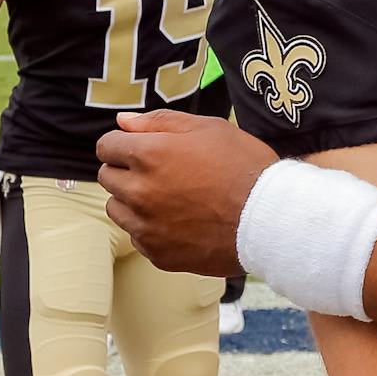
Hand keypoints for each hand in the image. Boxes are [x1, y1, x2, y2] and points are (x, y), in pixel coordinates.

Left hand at [96, 110, 277, 276]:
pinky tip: (180, 221)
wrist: (270, 219)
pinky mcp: (157, 253)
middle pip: (108, 177)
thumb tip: (123, 122)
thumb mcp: (207, 128)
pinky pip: (138, 237)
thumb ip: (160, 121)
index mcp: (148, 154)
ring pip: (117, 209)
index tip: (140, 148)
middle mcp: (139, 191)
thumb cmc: (243, 166)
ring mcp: (146, 226)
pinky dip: (151, 228)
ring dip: (132, 201)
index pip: (106, 146)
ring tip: (169, 198)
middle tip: (161, 172)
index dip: (123, 144)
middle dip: (127, 171)